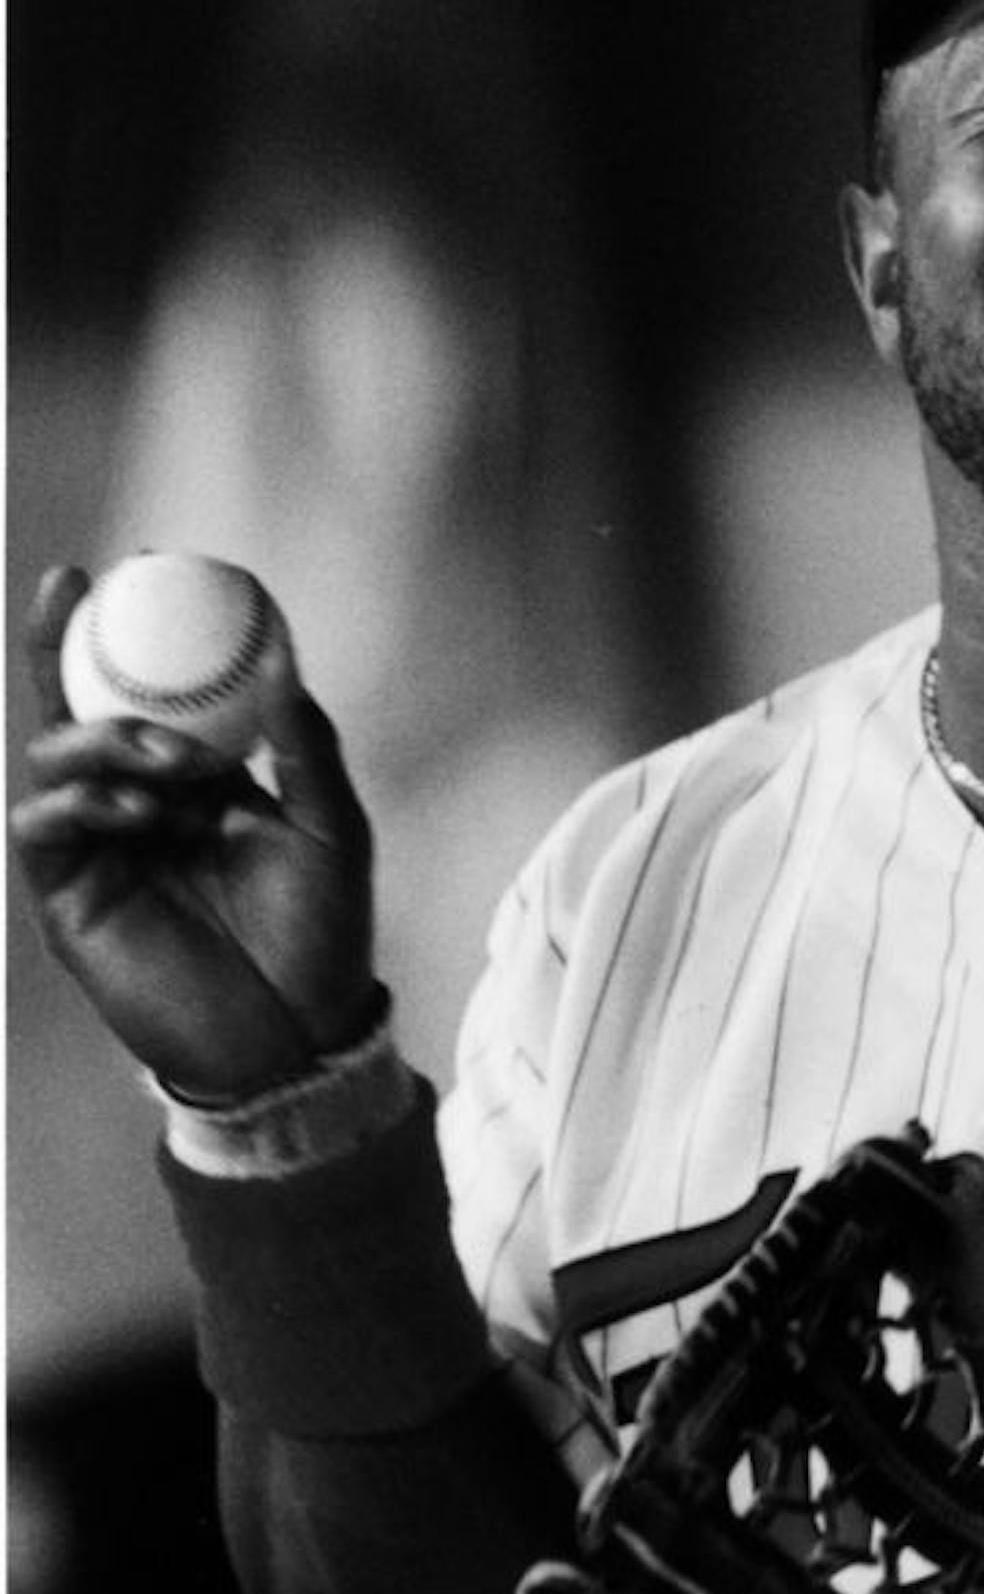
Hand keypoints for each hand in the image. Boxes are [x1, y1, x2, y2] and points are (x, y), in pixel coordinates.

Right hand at [11, 565, 379, 1097]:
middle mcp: (138, 801)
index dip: (133, 625)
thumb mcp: (330, 828)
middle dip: (61, 639)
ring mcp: (100, 846)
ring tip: (170, 760)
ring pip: (55, 755)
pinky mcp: (70, 897)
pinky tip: (137, 805)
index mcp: (196, 777)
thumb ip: (304, 748)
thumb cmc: (323, 933)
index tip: (138, 560)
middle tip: (76, 588)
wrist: (298, 1033)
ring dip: (104, 736)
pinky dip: (81, 798)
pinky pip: (43, 825)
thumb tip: (278, 662)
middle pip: (75, 704)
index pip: (149, 687)